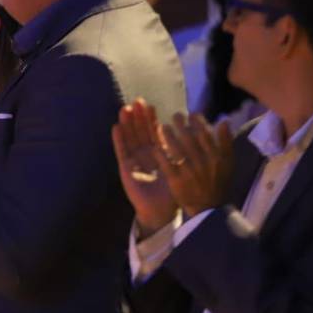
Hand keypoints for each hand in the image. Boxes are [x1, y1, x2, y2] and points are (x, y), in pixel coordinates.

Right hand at [112, 99, 178, 232]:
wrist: (161, 211)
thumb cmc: (173, 191)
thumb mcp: (180, 167)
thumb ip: (184, 151)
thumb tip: (195, 133)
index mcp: (158, 152)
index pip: (153, 132)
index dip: (150, 119)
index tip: (149, 105)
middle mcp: (145, 154)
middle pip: (140, 131)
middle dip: (138, 117)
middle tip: (137, 101)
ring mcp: (134, 160)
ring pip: (130, 138)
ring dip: (127, 124)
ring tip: (124, 109)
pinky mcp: (125, 168)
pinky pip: (122, 151)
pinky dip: (119, 139)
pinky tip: (117, 127)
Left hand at [158, 112, 234, 217]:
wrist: (209, 208)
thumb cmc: (219, 183)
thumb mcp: (228, 163)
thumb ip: (226, 142)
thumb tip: (224, 121)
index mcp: (216, 156)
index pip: (205, 132)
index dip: (197, 121)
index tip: (191, 114)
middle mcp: (203, 162)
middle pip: (189, 137)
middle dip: (180, 124)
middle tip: (175, 116)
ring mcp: (189, 172)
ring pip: (176, 148)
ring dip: (168, 135)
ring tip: (163, 127)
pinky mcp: (176, 181)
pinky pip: (166, 164)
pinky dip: (160, 154)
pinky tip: (155, 147)